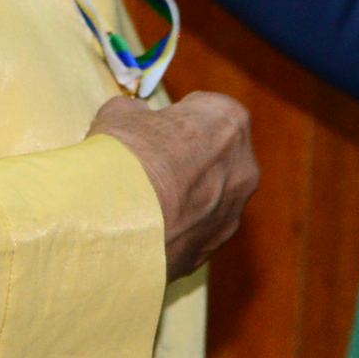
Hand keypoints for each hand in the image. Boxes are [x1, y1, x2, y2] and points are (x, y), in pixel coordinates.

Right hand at [89, 90, 258, 278]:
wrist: (114, 222)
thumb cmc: (126, 154)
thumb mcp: (120, 114)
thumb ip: (137, 113)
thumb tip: (136, 117)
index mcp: (229, 122)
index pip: (210, 110)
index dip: (179, 118)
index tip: (157, 129)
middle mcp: (244, 167)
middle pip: (217, 157)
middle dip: (190, 159)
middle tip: (151, 165)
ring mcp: (233, 212)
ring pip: (210, 198)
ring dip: (186, 197)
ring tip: (145, 202)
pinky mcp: (215, 247)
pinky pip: (197, 230)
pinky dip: (178, 228)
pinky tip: (147, 227)